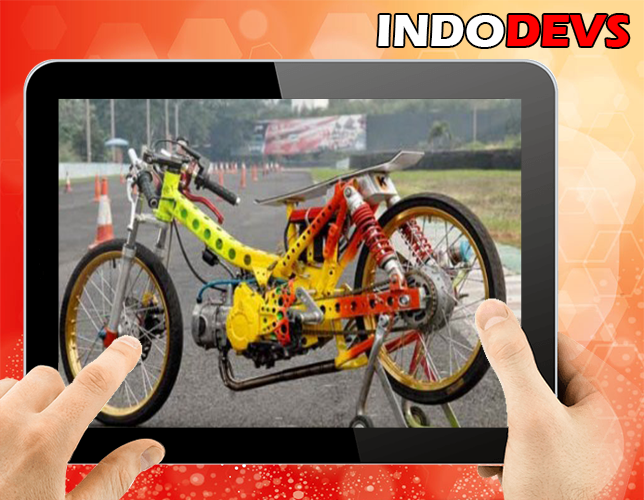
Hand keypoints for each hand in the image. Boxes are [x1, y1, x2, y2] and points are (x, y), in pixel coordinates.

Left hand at [0, 336, 164, 499]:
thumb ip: (114, 477)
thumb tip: (148, 451)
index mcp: (44, 443)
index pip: (95, 383)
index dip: (119, 358)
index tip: (128, 347)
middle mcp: (6, 424)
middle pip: (48, 379)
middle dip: (61, 397)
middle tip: (58, 433)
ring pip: (10, 386)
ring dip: (22, 404)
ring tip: (17, 444)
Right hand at [475, 299, 623, 499]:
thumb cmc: (553, 493)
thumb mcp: (529, 414)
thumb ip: (513, 362)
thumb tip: (494, 316)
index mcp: (597, 409)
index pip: (567, 354)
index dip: (537, 339)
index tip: (511, 327)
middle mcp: (585, 428)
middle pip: (540, 384)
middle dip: (511, 390)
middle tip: (500, 393)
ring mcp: (566, 450)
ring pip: (525, 413)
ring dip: (503, 423)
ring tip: (501, 435)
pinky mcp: (546, 468)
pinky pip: (519, 441)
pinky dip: (502, 448)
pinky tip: (498, 460)